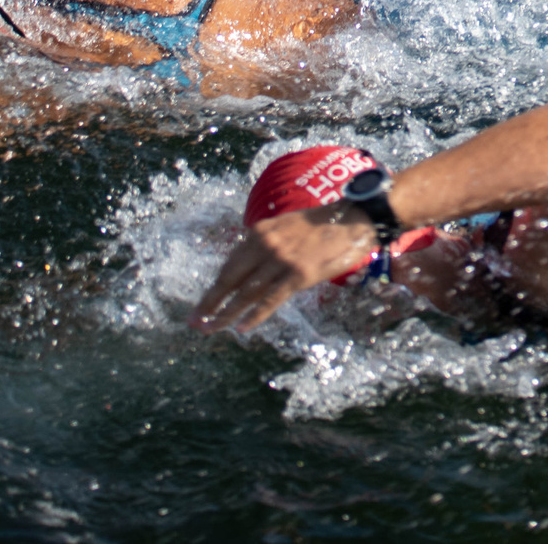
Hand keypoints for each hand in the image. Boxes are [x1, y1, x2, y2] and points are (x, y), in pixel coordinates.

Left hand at [191, 206, 373, 330]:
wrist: (353, 219)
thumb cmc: (320, 225)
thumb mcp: (284, 228)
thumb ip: (265, 246)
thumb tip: (248, 272)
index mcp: (260, 232)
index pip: (230, 265)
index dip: (214, 288)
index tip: (200, 305)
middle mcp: (266, 245)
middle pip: (231, 280)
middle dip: (210, 303)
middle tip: (194, 323)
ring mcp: (281, 260)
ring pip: (247, 293)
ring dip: (226, 314)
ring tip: (211, 329)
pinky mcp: (299, 274)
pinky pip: (271, 299)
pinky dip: (255, 315)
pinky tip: (242, 328)